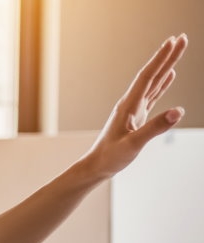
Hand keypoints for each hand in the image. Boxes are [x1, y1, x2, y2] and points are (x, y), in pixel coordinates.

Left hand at [85, 34, 187, 177]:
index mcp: (128, 105)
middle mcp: (131, 103)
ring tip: (178, 50)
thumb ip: (155, 128)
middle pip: (153, 74)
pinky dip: (162, 83)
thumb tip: (178, 111)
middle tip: (182, 38)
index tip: (174, 42)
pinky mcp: (137, 116)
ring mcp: (134, 109)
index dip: (161, 59)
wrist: (97, 166)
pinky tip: (169, 75)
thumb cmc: (111, 157)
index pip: (148, 77)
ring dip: (167, 66)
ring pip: (154, 82)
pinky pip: (153, 94)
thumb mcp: (133, 144)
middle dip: (168, 56)